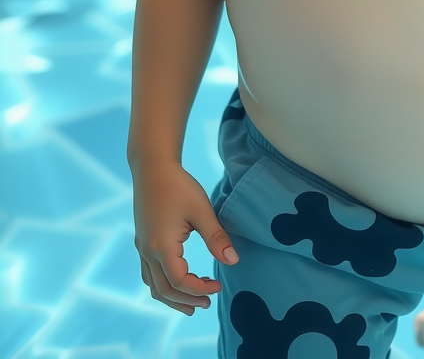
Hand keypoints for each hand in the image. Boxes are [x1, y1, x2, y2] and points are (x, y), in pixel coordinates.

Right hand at [133, 162, 238, 313]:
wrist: (153, 169)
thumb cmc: (179, 186)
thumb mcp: (202, 210)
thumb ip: (216, 237)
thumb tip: (233, 261)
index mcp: (163, 247)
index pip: (180, 281)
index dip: (200, 289)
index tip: (219, 286)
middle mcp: (148, 252)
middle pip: (165, 290)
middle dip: (187, 300)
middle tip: (208, 303)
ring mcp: (142, 249)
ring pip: (153, 286)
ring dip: (172, 299)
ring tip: (193, 304)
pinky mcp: (142, 243)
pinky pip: (148, 274)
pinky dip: (162, 286)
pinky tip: (175, 284)